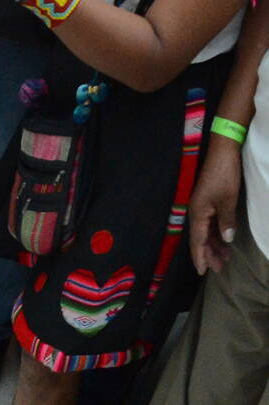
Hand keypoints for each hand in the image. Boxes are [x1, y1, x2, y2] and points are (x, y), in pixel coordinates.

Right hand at [190, 141, 242, 273]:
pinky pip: (210, 223)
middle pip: (200, 238)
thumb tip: (226, 240)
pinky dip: (216, 234)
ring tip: (224, 259)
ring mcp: (202, 206)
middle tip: (219, 269)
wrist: (222, 153)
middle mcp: (196, 211)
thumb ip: (226, 221)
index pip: (197, 240)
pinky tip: (224, 241)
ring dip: (214, 245)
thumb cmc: (224, 176)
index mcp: (198, 212)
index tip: (203, 272)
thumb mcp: (228, 200)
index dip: (200, 256)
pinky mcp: (208, 202)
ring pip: (205, 231)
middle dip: (208, 254)